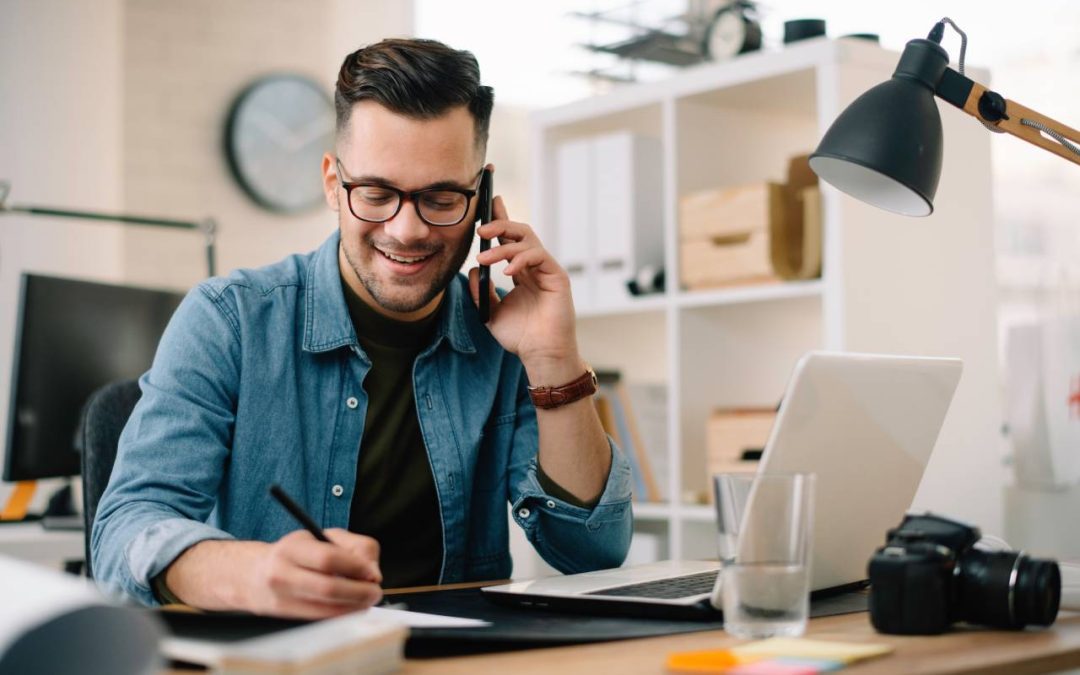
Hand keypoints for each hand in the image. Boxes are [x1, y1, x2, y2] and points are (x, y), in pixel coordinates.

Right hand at [245, 529, 382, 618]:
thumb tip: (373, 573)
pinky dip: (343, 614)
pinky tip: (351, 607)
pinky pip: (321, 618)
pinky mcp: (285, 615)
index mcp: (292, 548)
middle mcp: (283, 573)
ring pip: (327, 609)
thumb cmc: (298, 553)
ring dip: (355, 607)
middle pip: (329, 588)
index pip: (328, 558)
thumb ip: (355, 546)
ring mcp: (282, 597)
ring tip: (366, 600)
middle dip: (359, 592)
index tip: (373, 573)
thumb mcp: (323, 537)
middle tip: (375, 592)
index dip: (356, 567)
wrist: (255, 575)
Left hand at [470, 193, 581, 377]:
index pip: (509, 239)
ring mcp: (546, 269)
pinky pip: (539, 255)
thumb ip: (481, 291)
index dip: (500, 219)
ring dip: (503, 245)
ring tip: (483, 258)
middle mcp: (534, 267)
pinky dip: (521, 259)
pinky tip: (507, 271)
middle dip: (499, 224)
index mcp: (520, 271)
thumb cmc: (520, 336)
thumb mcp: (490, 312)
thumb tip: (474, 268)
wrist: (539, 354)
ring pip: (527, 239)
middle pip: (519, 232)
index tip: (487, 202)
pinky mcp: (558, 276)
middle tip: (479, 230)